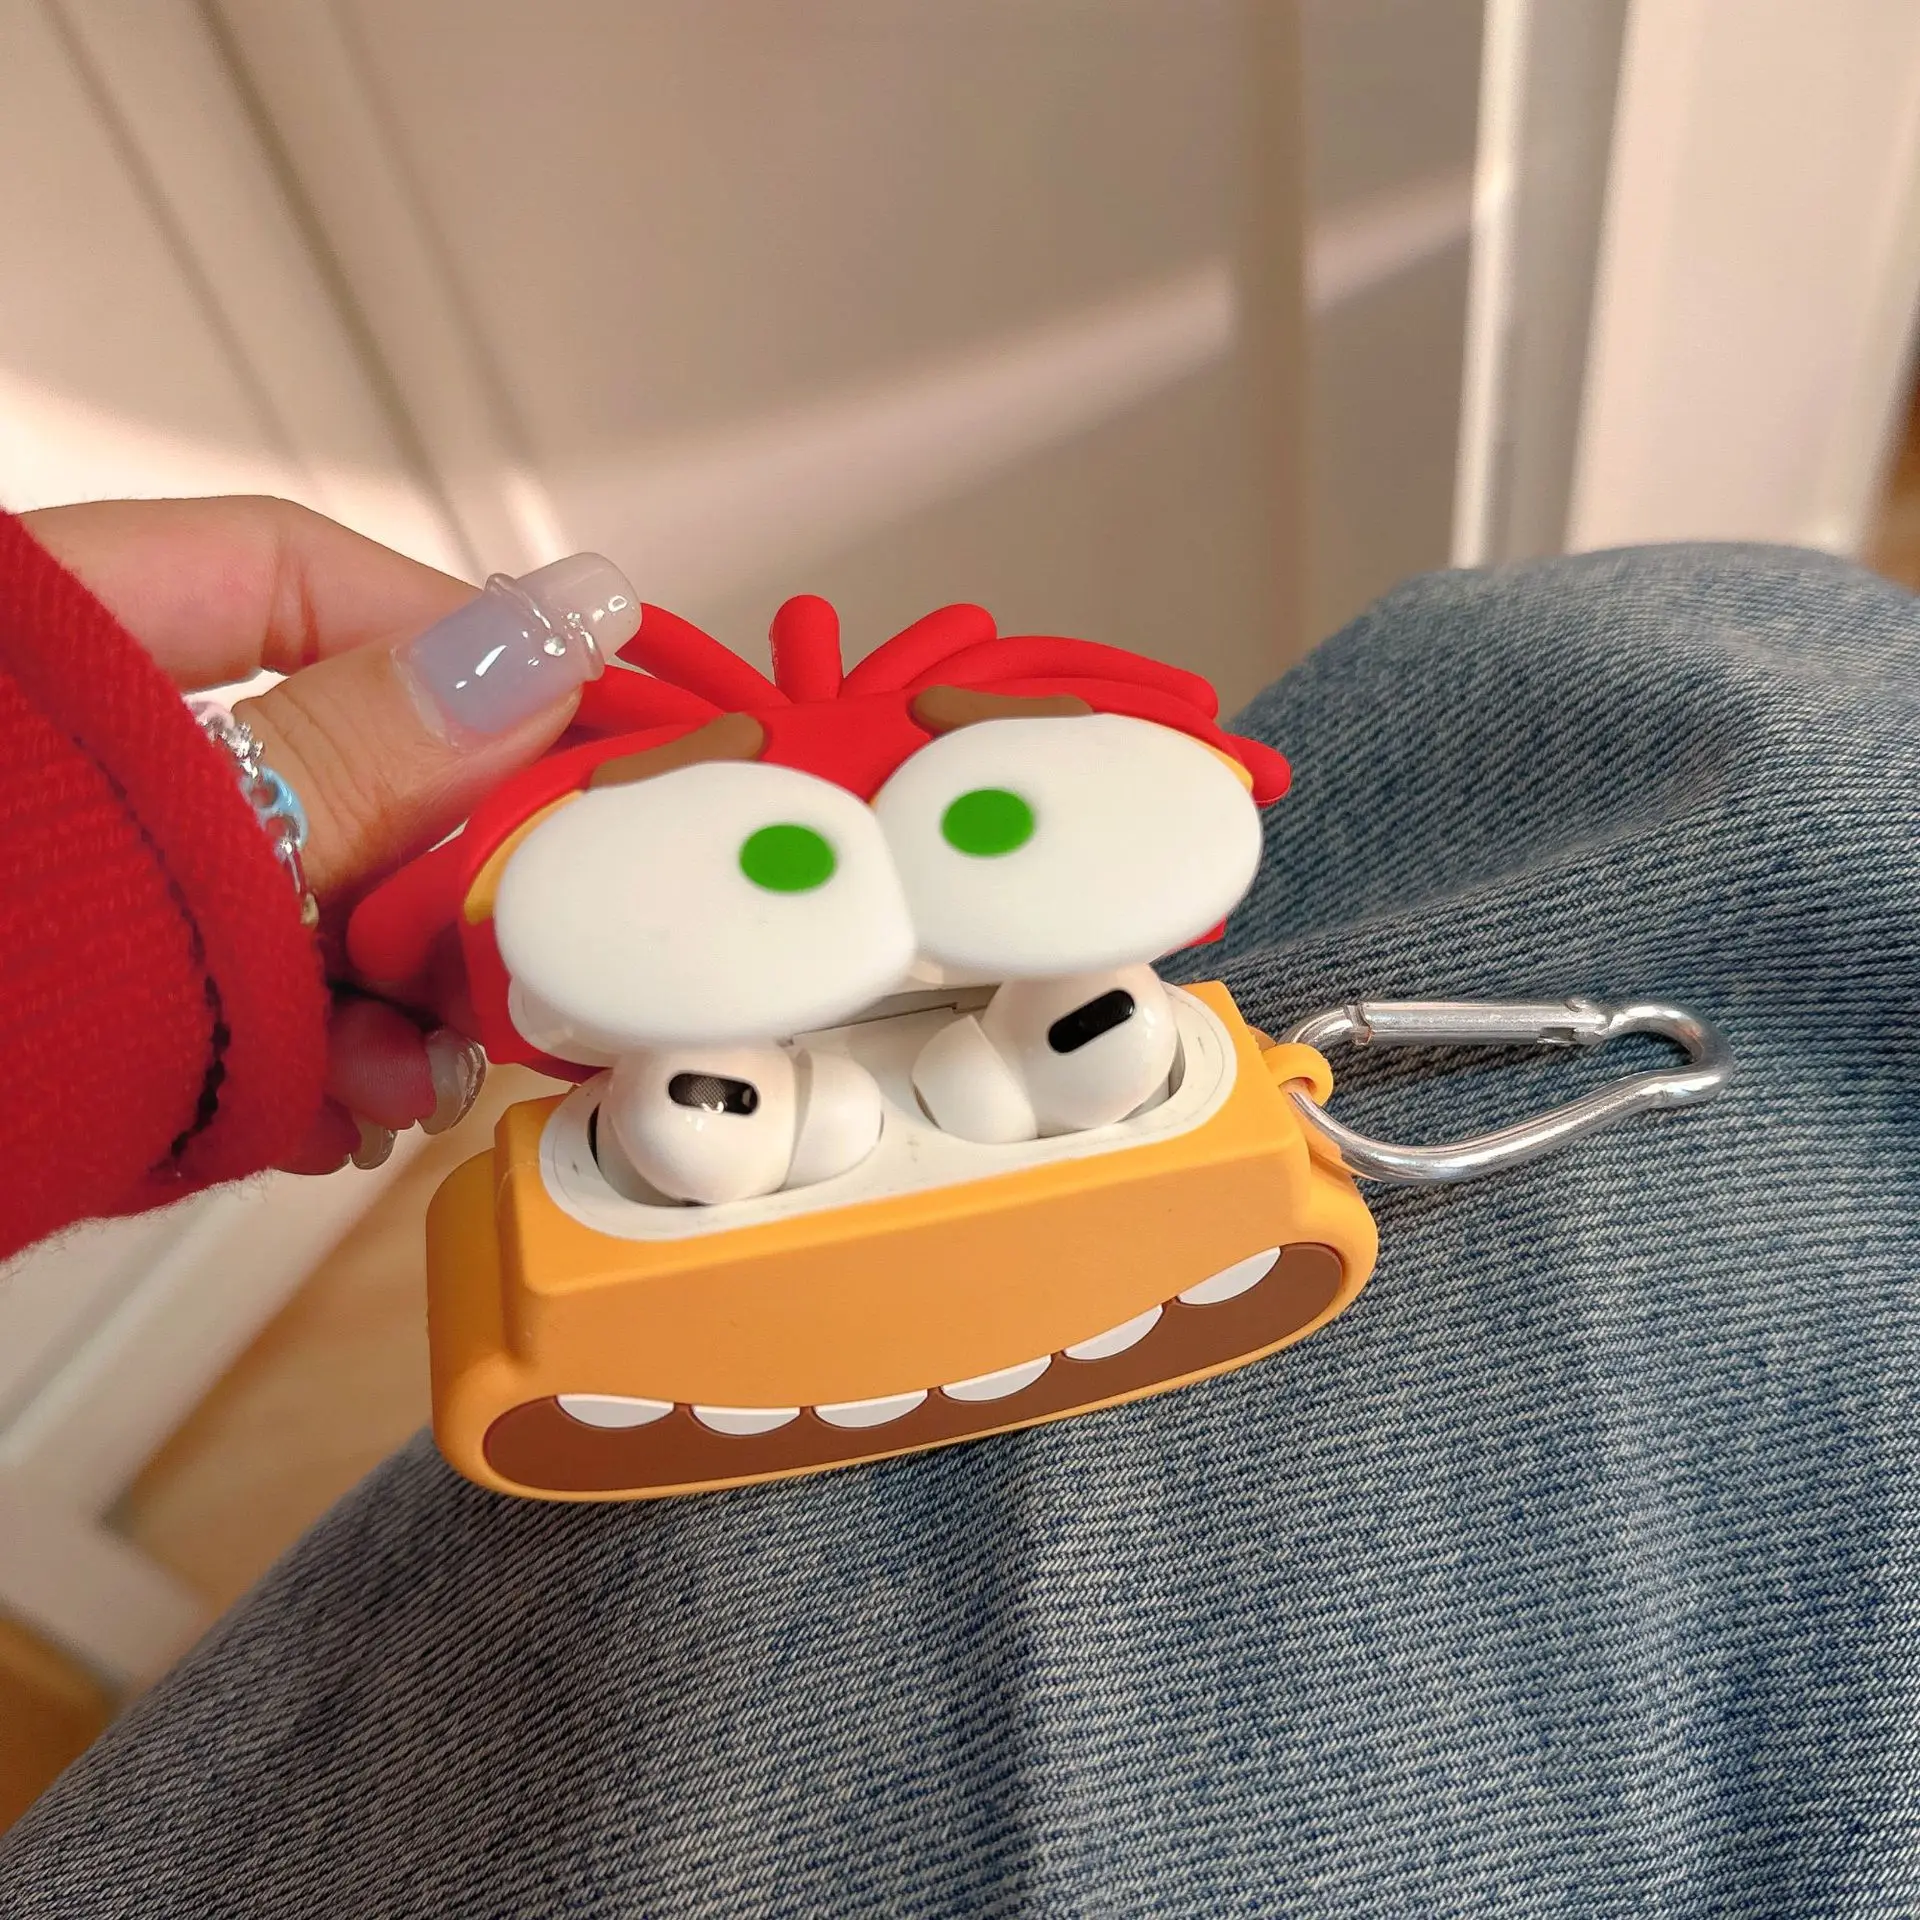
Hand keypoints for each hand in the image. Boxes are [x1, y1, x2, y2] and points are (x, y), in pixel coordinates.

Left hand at [23, 496, 583, 1173]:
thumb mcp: (141, 839)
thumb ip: (348, 746)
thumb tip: (546, 631)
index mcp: (53, 645)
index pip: (306, 578)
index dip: (470, 637)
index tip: (600, 715)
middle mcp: (87, 765)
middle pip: (333, 761)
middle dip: (451, 859)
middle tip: (547, 922)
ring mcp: (99, 895)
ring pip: (308, 907)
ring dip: (398, 991)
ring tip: (435, 1061)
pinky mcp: (98, 1016)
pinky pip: (254, 1014)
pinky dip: (319, 1065)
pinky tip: (354, 1109)